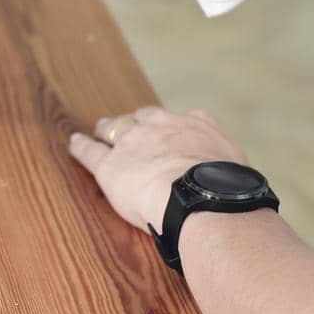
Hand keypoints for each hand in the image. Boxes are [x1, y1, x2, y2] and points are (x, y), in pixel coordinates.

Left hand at [67, 106, 248, 229]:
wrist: (202, 195)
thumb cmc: (227, 190)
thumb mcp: (237, 169)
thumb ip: (228, 166)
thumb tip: (239, 185)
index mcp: (195, 125)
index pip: (176, 119)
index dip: (166, 125)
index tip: (163, 129)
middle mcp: (161, 127)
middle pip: (141, 118)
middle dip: (135, 122)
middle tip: (129, 127)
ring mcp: (133, 143)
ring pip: (114, 129)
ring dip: (108, 129)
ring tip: (101, 130)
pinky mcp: (110, 165)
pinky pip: (90, 151)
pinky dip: (81, 147)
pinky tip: (75, 144)